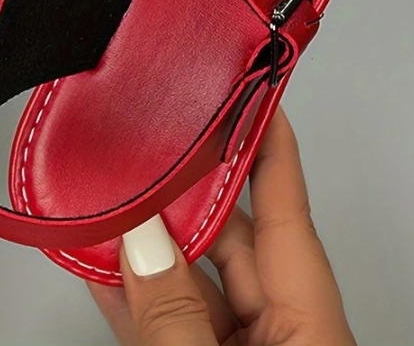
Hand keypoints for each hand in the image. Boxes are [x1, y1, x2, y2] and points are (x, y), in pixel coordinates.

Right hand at [89, 109, 355, 344]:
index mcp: (313, 333)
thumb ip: (176, 316)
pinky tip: (100, 269)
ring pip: (196, 283)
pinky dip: (137, 298)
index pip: (289, 216)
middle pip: (234, 242)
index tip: (252, 92)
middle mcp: (285, 338)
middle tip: (143, 150)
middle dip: (184, 196)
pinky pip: (173, 324)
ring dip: (148, 251)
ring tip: (105, 208)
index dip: (270, 148)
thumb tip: (142, 245)